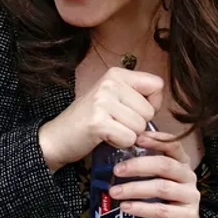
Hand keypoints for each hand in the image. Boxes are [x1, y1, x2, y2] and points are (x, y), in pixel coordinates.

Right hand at [39, 67, 162, 171]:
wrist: (58, 137)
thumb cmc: (91, 120)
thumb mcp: (113, 98)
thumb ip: (137, 95)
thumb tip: (160, 104)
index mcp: (116, 74)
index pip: (157, 85)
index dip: (151, 104)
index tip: (133, 110)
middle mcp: (110, 83)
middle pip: (149, 110)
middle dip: (137, 124)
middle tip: (115, 123)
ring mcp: (103, 101)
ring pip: (140, 126)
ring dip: (127, 134)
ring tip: (109, 130)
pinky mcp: (98, 122)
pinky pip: (129, 138)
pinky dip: (119, 143)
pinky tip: (105, 137)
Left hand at [112, 129, 211, 217]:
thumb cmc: (166, 204)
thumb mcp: (157, 183)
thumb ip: (145, 170)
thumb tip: (115, 158)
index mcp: (182, 164)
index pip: (173, 145)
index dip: (156, 140)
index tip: (135, 138)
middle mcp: (189, 177)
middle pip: (165, 165)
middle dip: (138, 166)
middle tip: (116, 170)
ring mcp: (191, 197)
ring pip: (162, 187)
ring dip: (135, 188)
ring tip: (114, 192)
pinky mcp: (188, 217)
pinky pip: (162, 210)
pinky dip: (142, 208)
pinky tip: (126, 208)